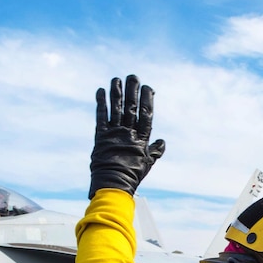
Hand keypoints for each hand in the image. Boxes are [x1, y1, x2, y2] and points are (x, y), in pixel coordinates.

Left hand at [89, 74, 165, 197]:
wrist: (113, 185)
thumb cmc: (132, 176)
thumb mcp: (147, 163)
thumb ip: (155, 151)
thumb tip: (162, 142)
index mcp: (141, 139)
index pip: (146, 114)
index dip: (147, 100)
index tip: (147, 87)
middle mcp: (128, 133)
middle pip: (131, 107)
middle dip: (132, 91)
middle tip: (133, 76)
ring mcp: (114, 134)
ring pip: (116, 109)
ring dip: (116, 92)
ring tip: (116, 79)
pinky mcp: (101, 137)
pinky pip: (101, 116)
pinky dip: (101, 103)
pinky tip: (100, 91)